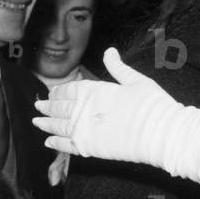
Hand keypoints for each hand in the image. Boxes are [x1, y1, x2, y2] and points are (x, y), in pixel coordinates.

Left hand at [33, 47, 177, 163]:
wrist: (162, 133)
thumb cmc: (154, 106)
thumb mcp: (137, 80)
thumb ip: (118, 67)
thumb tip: (110, 51)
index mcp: (95, 90)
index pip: (70, 89)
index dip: (60, 91)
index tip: (53, 92)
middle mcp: (84, 108)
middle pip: (60, 106)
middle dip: (47, 106)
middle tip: (39, 106)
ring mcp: (84, 129)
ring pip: (58, 125)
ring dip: (46, 124)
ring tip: (37, 123)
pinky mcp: (88, 147)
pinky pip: (66, 145)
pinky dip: (56, 143)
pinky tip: (49, 142)